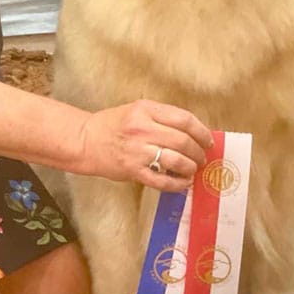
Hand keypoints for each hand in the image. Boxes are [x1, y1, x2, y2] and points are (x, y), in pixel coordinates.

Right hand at [75, 98, 213, 191]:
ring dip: (190, 167)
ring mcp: (138, 151)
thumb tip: (192, 133)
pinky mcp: (133, 170)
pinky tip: (183, 183)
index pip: (183, 119)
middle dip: (198, 152)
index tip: (208, 140)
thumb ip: (161, 117)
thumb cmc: (111, 125)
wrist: (85, 141)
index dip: (201, 131)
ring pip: (176, 160)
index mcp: (145, 109)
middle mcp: (142, 128)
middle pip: (183, 140)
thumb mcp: (135, 110)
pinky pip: (162, 180)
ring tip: (192, 169)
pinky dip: (178, 183)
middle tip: (201, 157)